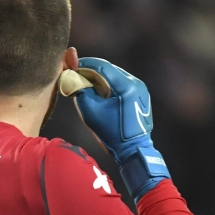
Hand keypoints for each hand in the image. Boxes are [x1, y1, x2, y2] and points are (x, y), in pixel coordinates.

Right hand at [71, 57, 169, 199]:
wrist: (133, 149)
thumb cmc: (111, 134)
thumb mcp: (90, 112)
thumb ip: (81, 92)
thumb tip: (73, 79)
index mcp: (125, 85)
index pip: (102, 66)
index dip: (85, 64)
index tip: (73, 66)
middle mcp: (136, 82)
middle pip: (110, 69)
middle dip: (93, 71)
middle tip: (78, 74)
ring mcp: (141, 88)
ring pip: (117, 75)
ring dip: (102, 77)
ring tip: (88, 83)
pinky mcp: (142, 94)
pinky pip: (123, 83)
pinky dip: (111, 84)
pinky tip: (102, 91)